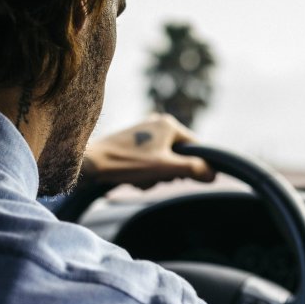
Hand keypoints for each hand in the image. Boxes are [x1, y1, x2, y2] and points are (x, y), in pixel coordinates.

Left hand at [80, 114, 215, 188]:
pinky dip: (144, 171)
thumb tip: (213, 173)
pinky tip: (132, 177)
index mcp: (169, 124)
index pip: (196, 147)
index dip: (195, 166)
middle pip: (178, 155)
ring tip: (140, 178)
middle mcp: (157, 123)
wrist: (91, 163)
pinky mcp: (132, 142)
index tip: (186, 179)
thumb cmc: (127, 163)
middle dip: (169, 172)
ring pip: (163, 160)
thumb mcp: (165, 168)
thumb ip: (192, 169)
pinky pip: (149, 160)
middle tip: (155, 177)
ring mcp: (144, 132)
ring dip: (156, 174)